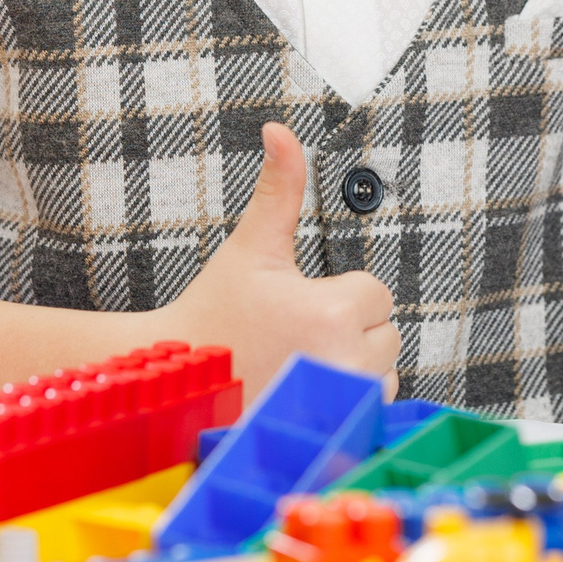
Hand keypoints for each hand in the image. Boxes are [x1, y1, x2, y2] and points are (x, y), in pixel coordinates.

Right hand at [155, 122, 400, 394]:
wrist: (177, 383)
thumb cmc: (213, 315)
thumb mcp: (250, 247)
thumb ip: (280, 188)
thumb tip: (280, 130)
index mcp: (330, 313)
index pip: (375, 293)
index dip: (338, 293)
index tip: (298, 304)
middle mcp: (344, 362)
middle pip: (386, 333)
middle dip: (349, 329)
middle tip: (295, 332)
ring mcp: (339, 404)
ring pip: (383, 371)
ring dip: (352, 363)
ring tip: (299, 358)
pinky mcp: (332, 431)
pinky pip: (370, 406)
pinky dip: (347, 397)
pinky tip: (305, 388)